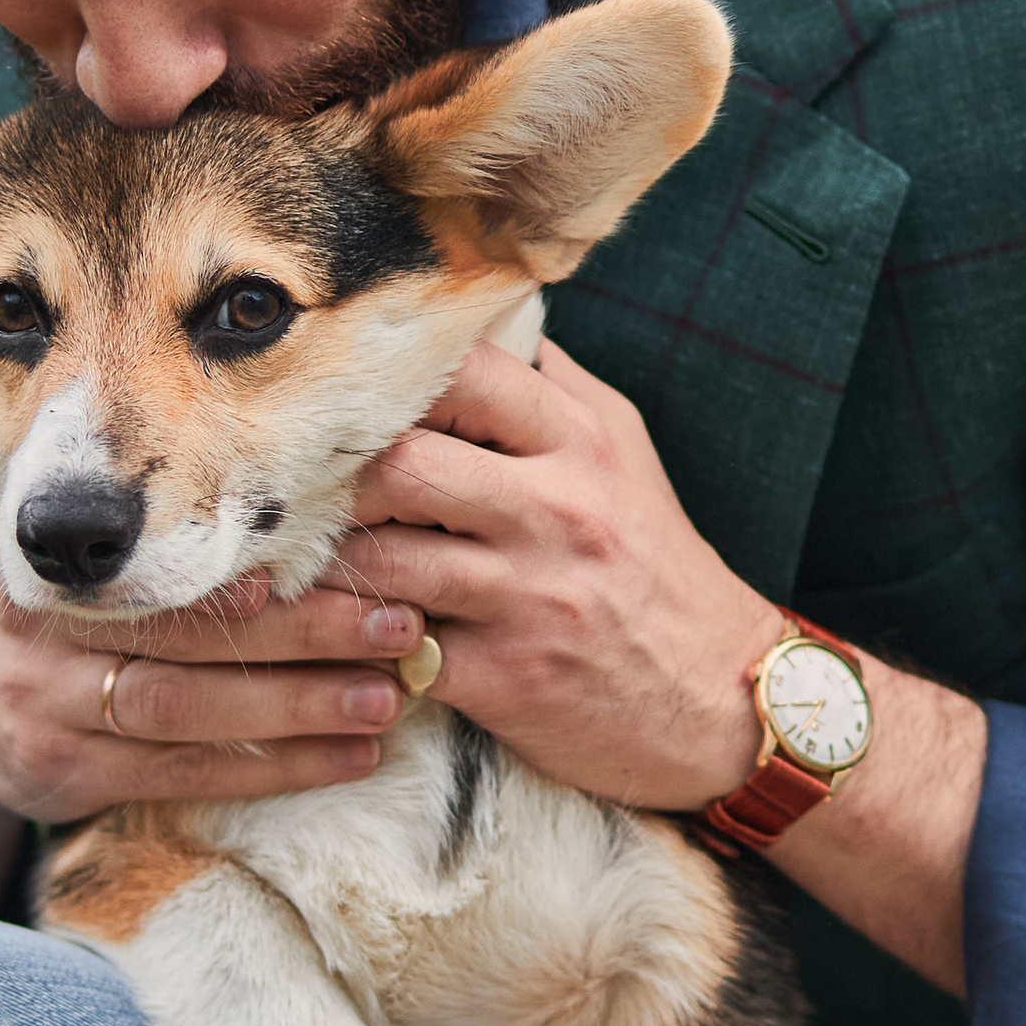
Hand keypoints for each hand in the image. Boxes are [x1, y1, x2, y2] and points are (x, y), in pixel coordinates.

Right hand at [0, 571, 426, 912]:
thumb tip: (302, 512)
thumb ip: (152, 548)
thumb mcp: (77, 570)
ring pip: (187, 715)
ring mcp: (49, 716)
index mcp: (56, 569)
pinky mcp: (68, 780)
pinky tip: (345, 759)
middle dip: (301, 635)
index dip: (246, 570)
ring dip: (298, 709)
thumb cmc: (50, 625)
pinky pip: (184, 777)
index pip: (160, 571)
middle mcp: (41, 640)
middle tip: (398, 626)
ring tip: (385, 699)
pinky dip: (272, 769)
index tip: (336, 559)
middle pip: (184, 642)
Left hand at [330, 337, 780, 811]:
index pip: (462, 375)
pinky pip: (394, 645)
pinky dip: (356, 639)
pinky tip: (340, 632)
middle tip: (309, 493)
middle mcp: (555, 511)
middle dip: (340, 478)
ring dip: (330, 562)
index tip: (360, 408)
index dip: (394, 383)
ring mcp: (527, 597)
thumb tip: (485, 324)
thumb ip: (556, 392)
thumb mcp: (626, 459)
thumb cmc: (658, 570)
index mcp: (581, 445)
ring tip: (305, 560)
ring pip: (382, 559)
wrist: (721, 701)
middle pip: (401, 463)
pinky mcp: (504, 677)